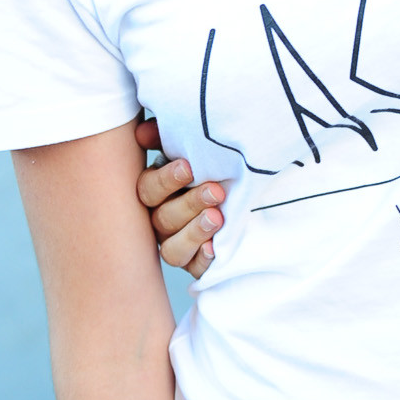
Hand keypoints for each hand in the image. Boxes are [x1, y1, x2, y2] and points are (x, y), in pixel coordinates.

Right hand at [136, 117, 225, 274]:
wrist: (255, 188)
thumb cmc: (218, 164)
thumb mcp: (197, 148)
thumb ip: (168, 136)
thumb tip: (144, 131)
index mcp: (158, 192)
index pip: (148, 189)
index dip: (166, 180)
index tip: (189, 167)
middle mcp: (162, 220)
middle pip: (162, 219)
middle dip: (189, 203)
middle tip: (216, 191)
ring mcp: (178, 243)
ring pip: (172, 249)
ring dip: (194, 232)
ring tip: (218, 217)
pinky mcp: (198, 262)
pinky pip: (193, 268)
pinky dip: (203, 258)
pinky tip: (216, 248)